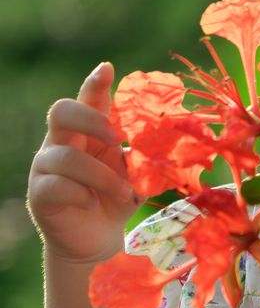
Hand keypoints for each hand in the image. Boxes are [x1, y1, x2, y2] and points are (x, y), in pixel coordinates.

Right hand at [27, 62, 137, 264]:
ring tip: (124, 192)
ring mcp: (46, 167)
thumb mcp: (137, 174)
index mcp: (88, 130)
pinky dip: (81, 194)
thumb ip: (146, 156)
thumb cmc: (118, 197)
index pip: (88, 98)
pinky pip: (55, 186)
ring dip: (101, 175)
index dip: (95, 83)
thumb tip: (172, 142)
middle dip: (91, 120)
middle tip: (118, 138)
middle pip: (62, 112)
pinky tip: (92, 203)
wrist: (98, 238)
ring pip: (65, 158)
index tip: (108, 69)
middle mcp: (62, 142)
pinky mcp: (39, 194)